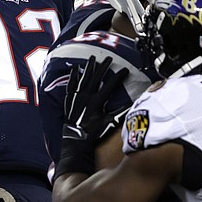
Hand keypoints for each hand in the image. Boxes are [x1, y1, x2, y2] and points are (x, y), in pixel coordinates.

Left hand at [55, 56, 127, 178]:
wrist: (76, 142)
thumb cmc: (93, 134)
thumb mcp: (109, 123)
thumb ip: (120, 113)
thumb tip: (132, 105)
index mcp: (97, 101)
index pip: (109, 85)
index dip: (118, 76)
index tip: (124, 69)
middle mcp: (86, 97)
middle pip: (96, 78)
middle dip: (103, 67)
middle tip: (108, 58)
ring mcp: (76, 98)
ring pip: (83, 79)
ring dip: (88, 68)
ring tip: (92, 58)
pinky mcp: (69, 101)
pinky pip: (70, 86)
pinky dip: (72, 77)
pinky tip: (74, 69)